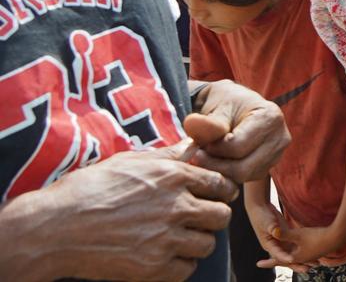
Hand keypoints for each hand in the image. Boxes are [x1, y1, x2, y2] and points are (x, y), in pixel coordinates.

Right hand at [29, 141, 236, 280]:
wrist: (52, 229)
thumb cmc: (88, 190)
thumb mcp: (130, 161)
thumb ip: (168, 156)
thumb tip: (194, 147)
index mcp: (173, 176)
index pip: (221, 184)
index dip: (218, 191)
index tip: (210, 196)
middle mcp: (176, 206)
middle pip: (221, 216)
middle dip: (212, 216)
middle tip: (196, 219)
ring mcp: (166, 239)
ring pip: (207, 244)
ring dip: (196, 242)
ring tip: (176, 238)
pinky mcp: (152, 268)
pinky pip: (187, 269)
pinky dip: (179, 265)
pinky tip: (162, 256)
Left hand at [185, 80, 289, 183]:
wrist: (235, 105)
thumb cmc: (226, 102)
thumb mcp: (217, 106)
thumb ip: (207, 121)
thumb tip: (191, 124)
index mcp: (270, 117)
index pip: (237, 147)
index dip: (213, 149)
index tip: (198, 142)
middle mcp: (280, 137)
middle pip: (243, 168)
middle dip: (216, 165)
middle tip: (198, 155)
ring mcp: (277, 154)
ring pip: (244, 177)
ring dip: (221, 171)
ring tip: (208, 156)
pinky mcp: (269, 165)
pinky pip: (246, 179)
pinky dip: (229, 174)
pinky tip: (220, 160)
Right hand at [245, 194, 311, 272]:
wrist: (260, 209)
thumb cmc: (261, 216)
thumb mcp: (266, 223)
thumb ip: (272, 228)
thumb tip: (276, 232)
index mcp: (268, 245)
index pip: (277, 253)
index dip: (284, 257)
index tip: (292, 260)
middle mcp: (275, 246)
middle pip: (286, 257)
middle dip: (296, 263)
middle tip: (307, 269)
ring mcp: (281, 242)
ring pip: (292, 252)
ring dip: (302, 259)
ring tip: (314, 264)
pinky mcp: (286, 237)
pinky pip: (295, 245)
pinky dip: (302, 249)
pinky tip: (312, 252)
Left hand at [262, 222, 345, 267]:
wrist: (337, 238)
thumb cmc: (316, 237)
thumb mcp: (298, 235)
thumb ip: (285, 234)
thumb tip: (272, 231)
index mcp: (295, 257)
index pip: (278, 259)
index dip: (268, 261)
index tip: (257, 264)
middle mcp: (301, 258)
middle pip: (286, 260)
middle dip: (276, 260)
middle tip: (265, 262)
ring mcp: (309, 256)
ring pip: (294, 257)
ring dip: (286, 257)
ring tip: (280, 258)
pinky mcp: (315, 251)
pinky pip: (302, 254)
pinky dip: (296, 253)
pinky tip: (297, 250)